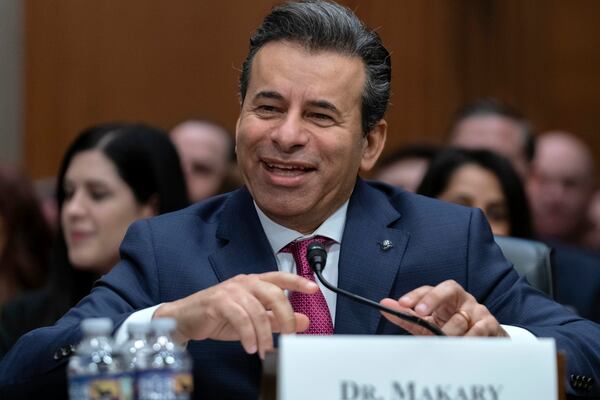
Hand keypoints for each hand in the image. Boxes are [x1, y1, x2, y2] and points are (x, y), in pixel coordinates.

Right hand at [154, 271, 317, 357]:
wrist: (185, 318)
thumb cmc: (219, 316)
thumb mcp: (253, 318)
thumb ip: (277, 319)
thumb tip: (304, 321)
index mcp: (254, 282)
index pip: (280, 278)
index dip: (298, 282)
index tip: (314, 289)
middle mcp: (244, 283)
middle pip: (274, 293)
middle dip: (286, 316)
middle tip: (291, 336)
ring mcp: (231, 291)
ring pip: (257, 310)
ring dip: (264, 334)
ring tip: (265, 350)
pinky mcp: (218, 302)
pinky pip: (240, 318)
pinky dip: (248, 335)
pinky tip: (250, 347)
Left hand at [379, 280, 507, 336]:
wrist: (485, 342)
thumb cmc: (452, 330)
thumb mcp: (428, 323)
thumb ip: (407, 315)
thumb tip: (384, 305)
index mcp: (446, 297)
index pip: (430, 289)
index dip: (416, 295)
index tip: (403, 304)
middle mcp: (462, 299)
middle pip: (448, 291)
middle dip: (432, 300)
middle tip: (420, 313)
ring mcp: (477, 310)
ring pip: (459, 319)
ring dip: (447, 332)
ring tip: (439, 340)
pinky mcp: (490, 324)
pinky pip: (478, 331)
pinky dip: (467, 339)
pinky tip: (460, 345)